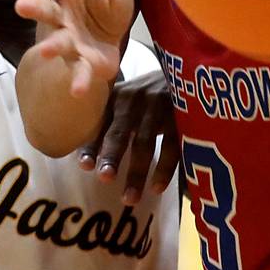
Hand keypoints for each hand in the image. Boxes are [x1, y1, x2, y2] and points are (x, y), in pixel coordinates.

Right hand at [13, 0, 134, 96]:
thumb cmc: (105, 2)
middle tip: (20, 6)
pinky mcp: (83, 62)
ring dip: (51, 46)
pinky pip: (80, 72)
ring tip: (45, 50)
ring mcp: (70, 40)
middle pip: (45, 11)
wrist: (116, 34)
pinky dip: (79, 82)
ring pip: (58, 43)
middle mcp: (62, 16)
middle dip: (34, 9)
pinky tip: (78, 91)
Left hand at [77, 68, 179, 204]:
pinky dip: (165, 169)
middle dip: (112, 155)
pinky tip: (157, 188)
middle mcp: (135, 100)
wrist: (185, 70)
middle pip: (121, 131)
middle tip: (104, 178)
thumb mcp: (126, 98)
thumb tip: (84, 159)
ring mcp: (159, 107)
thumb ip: (108, 119)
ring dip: (137, 172)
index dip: (92, 144)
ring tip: (129, 199)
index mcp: (117, 97)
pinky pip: (172, 146)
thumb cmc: (147, 93)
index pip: (100, 123)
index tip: (84, 166)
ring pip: (145, 143)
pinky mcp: (181, 115)